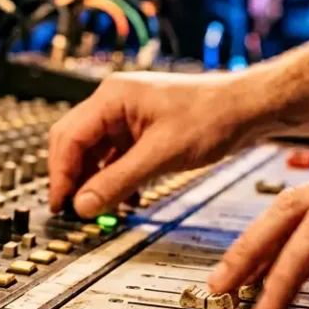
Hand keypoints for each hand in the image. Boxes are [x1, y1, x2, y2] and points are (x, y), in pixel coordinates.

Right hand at [49, 72, 272, 216]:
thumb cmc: (212, 116)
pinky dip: (116, 177)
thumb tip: (84, 205)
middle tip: (71, 210)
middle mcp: (115, 103)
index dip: (60, 174)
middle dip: (72, 177)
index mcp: (112, 97)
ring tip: (99, 209)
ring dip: (95, 180)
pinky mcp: (144, 129)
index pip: (68, 138)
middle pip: (75, 143)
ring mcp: (129, 116)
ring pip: (96, 151)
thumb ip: (118, 182)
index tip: (60, 205)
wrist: (248, 108)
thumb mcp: (160, 156)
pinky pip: (117, 155)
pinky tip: (126, 199)